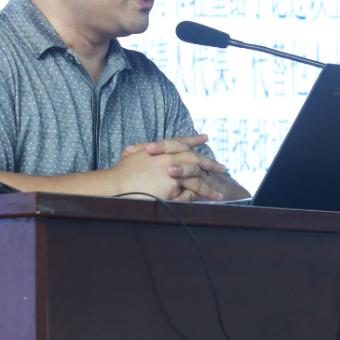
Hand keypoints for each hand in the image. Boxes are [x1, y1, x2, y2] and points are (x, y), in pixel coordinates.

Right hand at [110, 137, 226, 200]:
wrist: (116, 183)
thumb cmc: (120, 172)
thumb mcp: (131, 155)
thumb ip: (139, 151)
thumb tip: (138, 149)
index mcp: (161, 149)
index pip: (181, 141)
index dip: (193, 139)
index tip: (205, 138)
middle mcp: (170, 157)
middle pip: (196, 159)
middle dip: (210, 163)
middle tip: (222, 167)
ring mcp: (173, 170)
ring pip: (197, 178)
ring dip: (209, 187)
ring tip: (219, 193)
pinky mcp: (173, 185)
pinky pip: (190, 193)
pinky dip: (200, 197)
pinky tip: (208, 201)